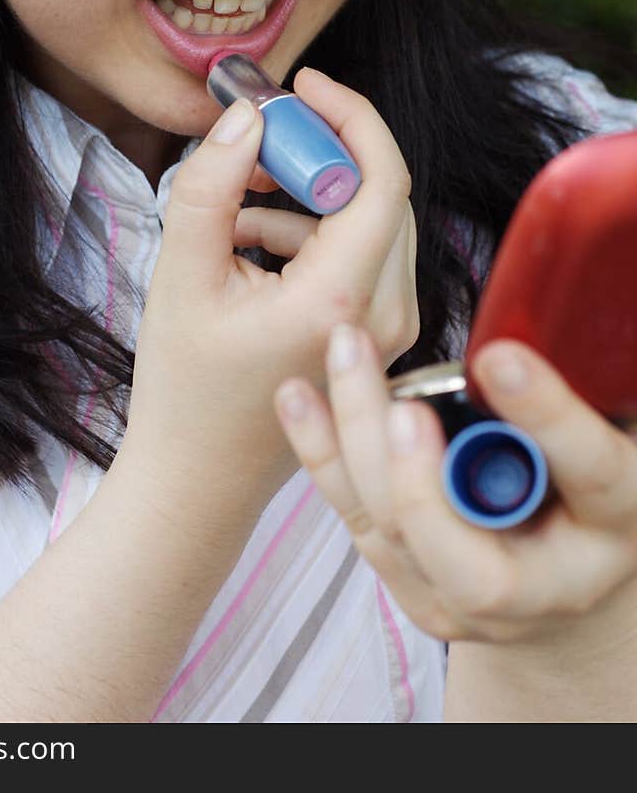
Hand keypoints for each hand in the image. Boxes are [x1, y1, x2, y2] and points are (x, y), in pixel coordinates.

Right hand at [120, 67, 418, 514]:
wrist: (198, 481)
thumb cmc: (185, 389)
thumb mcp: (181, 276)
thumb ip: (211, 187)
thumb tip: (245, 116)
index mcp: (340, 300)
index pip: (382, 177)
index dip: (349, 115)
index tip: (300, 85)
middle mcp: (384, 316)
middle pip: (379, 194)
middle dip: (320, 153)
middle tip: (256, 143)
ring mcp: (388, 333)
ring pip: (370, 224)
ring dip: (309, 197)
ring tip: (237, 208)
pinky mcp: (375, 339)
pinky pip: (359, 257)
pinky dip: (311, 234)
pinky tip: (250, 245)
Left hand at [274, 327, 636, 647]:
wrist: (568, 563)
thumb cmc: (590, 471)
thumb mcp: (609, 423)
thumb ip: (581, 381)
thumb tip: (548, 302)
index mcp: (616, 521)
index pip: (590, 474)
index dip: (546, 418)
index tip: (499, 358)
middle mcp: (543, 585)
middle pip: (468, 560)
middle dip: (422, 483)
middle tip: (402, 407)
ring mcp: (465, 600)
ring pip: (397, 536)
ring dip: (357, 444)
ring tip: (343, 356)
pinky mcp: (411, 586)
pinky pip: (358, 518)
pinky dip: (323, 453)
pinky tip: (297, 396)